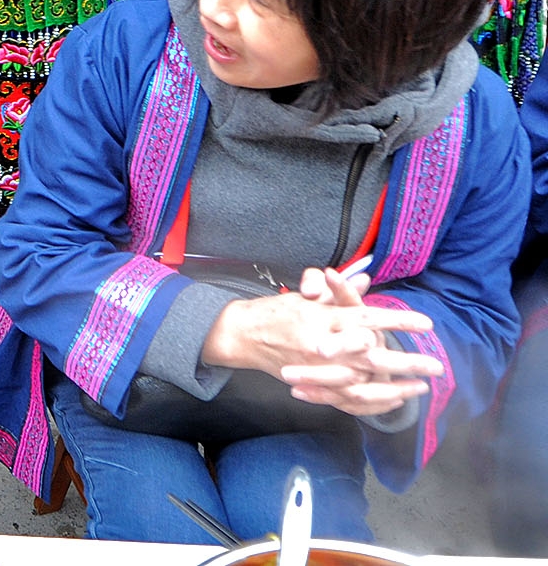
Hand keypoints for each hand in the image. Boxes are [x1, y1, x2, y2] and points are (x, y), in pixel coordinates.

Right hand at [201, 280, 437, 417]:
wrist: (243, 336)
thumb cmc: (277, 312)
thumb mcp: (308, 297)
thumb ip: (339, 293)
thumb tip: (365, 280)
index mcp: (324, 316)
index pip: (368, 317)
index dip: (398, 321)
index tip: (426, 325)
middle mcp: (324, 342)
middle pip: (374, 354)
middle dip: (407, 360)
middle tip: (437, 365)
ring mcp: (319, 368)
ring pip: (365, 379)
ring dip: (397, 384)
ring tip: (422, 386)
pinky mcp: (315, 385)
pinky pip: (350, 397)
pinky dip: (374, 400)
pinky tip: (395, 399)